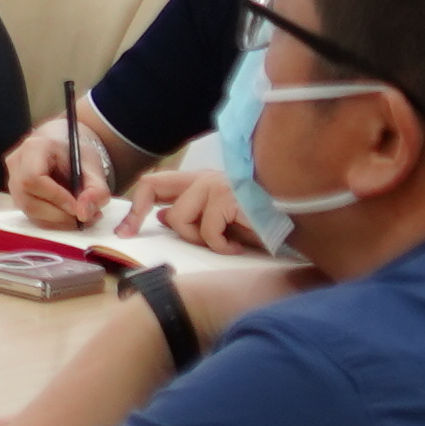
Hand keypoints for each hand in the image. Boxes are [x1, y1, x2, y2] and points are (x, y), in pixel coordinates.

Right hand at [0, 109, 109, 224]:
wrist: (65, 147)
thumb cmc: (77, 153)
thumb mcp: (94, 167)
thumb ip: (96, 190)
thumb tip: (84, 214)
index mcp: (34, 148)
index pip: (34, 178)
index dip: (56, 197)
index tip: (79, 208)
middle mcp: (16, 163)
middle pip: (28, 199)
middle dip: (58, 215)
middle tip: (85, 218)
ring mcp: (12, 180)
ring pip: (29, 211)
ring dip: (57, 221)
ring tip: (82, 216)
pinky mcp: (16, 195)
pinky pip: (31, 215)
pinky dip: (52, 221)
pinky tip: (69, 215)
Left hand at [136, 154, 256, 255]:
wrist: (299, 220)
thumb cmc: (262, 224)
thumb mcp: (222, 225)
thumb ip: (193, 217)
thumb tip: (164, 217)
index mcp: (201, 182)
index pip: (156, 184)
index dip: (135, 207)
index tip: (124, 232)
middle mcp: (205, 178)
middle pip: (151, 184)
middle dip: (135, 212)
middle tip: (129, 234)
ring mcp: (216, 184)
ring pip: (180, 218)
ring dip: (200, 239)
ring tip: (225, 244)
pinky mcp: (229, 196)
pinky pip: (208, 231)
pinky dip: (222, 247)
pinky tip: (238, 247)